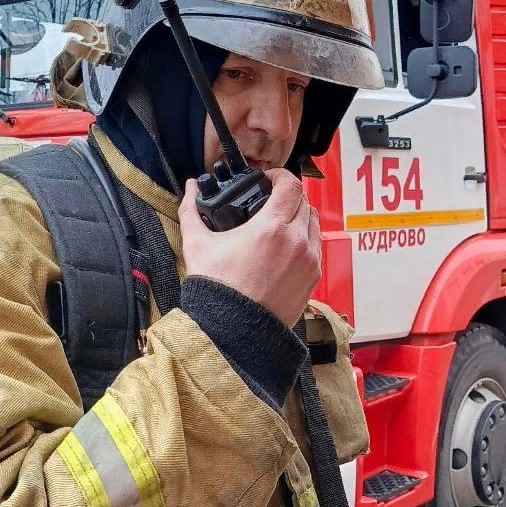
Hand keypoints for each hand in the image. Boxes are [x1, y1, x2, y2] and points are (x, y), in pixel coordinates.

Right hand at [179, 168, 320, 327]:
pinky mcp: (313, 278)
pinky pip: (316, 247)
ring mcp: (308, 260)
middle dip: (287, 196)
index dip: (279, 176)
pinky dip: (305, 240)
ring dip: (299, 216)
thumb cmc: (217, 289)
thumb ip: (192, 210)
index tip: (267, 180)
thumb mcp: (198, 245)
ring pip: (313, 223)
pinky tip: (285, 246)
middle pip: (304, 201)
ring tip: (278, 223)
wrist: (233, 330)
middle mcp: (296, 241)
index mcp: (272, 227)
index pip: (290, 185)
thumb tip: (190, 187)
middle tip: (269, 201)